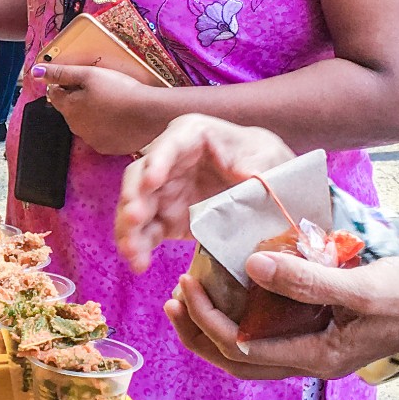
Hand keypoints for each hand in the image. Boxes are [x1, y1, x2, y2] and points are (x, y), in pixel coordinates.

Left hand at [32, 63, 175, 156]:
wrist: (150, 114)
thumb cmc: (120, 90)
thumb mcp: (89, 74)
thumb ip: (61, 73)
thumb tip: (35, 71)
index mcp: (69, 109)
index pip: (55, 94)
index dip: (65, 83)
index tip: (81, 78)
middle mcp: (76, 128)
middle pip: (70, 109)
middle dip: (78, 99)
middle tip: (100, 88)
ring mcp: (92, 141)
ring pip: (85, 123)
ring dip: (92, 114)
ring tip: (112, 102)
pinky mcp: (108, 148)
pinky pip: (101, 135)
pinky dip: (106, 126)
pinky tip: (119, 117)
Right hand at [116, 115, 295, 270]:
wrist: (269, 187)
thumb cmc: (266, 162)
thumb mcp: (270, 159)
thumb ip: (258, 166)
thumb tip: (245, 176)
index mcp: (193, 136)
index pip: (170, 145)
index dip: (158, 162)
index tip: (152, 181)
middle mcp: (169, 161)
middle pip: (140, 176)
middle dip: (134, 197)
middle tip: (135, 218)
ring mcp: (164, 191)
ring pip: (135, 206)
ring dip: (129, 229)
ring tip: (131, 251)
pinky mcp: (165, 219)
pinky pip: (146, 232)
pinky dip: (139, 248)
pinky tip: (139, 264)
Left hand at [164, 251, 398, 380]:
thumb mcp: (363, 286)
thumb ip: (308, 279)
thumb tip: (250, 267)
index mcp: (317, 357)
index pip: (242, 350)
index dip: (206, 321)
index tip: (186, 284)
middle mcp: (313, 359)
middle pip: (238, 360)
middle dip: (199, 332)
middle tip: (172, 298)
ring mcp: (319, 345)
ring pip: (252, 348)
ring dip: (217, 326)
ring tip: (189, 296)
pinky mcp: (326, 328)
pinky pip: (272, 330)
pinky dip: (245, 313)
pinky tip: (235, 287)